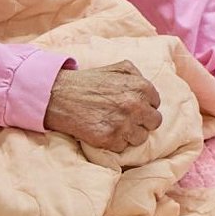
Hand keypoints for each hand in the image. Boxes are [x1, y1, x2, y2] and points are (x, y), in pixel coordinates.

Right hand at [44, 64, 162, 151]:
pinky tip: (102, 131)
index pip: (156, 104)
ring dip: (129, 134)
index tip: (131, 108)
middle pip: (153, 123)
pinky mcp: (109, 139)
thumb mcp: (118, 68)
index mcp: (142, 87)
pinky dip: (114, 143)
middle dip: (141, 122)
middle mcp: (136, 106)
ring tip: (113, 126)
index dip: (143, 106)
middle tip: (125, 119)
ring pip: (140, 138)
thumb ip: (137, 76)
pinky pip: (122, 147)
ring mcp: (123, 123)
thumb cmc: (88, 81)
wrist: (58, 95)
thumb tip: (150, 92)